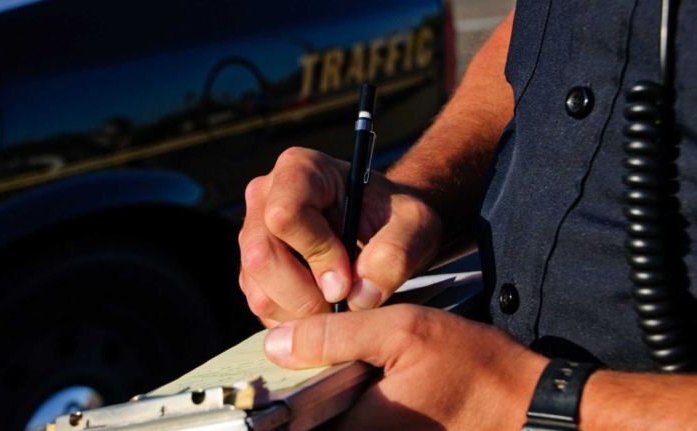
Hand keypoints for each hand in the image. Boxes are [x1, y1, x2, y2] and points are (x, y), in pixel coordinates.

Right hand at [238, 147, 442, 323]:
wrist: (385, 229)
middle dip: (306, 295)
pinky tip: (326, 310)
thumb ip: (396, 254)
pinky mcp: (252, 271)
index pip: (286, 214)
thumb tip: (359, 296)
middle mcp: (264, 197)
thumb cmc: (396, 218)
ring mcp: (253, 235)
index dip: (317, 253)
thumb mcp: (415, 226)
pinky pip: (262, 308)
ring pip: (258, 291)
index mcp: (299, 169)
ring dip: (302, 314)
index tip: (349, 278)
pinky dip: (296, 323)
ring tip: (340, 307)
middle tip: (345, 304)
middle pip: (262, 256)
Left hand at [263, 304, 547, 429]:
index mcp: (361, 427)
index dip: (275, 401)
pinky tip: (366, 383)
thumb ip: (335, 336)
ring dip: (328, 401)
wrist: (531, 406)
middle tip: (306, 361)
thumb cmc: (476, 368)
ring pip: (337, 422)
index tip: (269, 380)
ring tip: (337, 368)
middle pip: (313, 424)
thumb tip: (277, 343)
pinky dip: (352, 407)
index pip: (293, 423)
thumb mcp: (404, 331)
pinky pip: (361, 424)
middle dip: (304, 398)